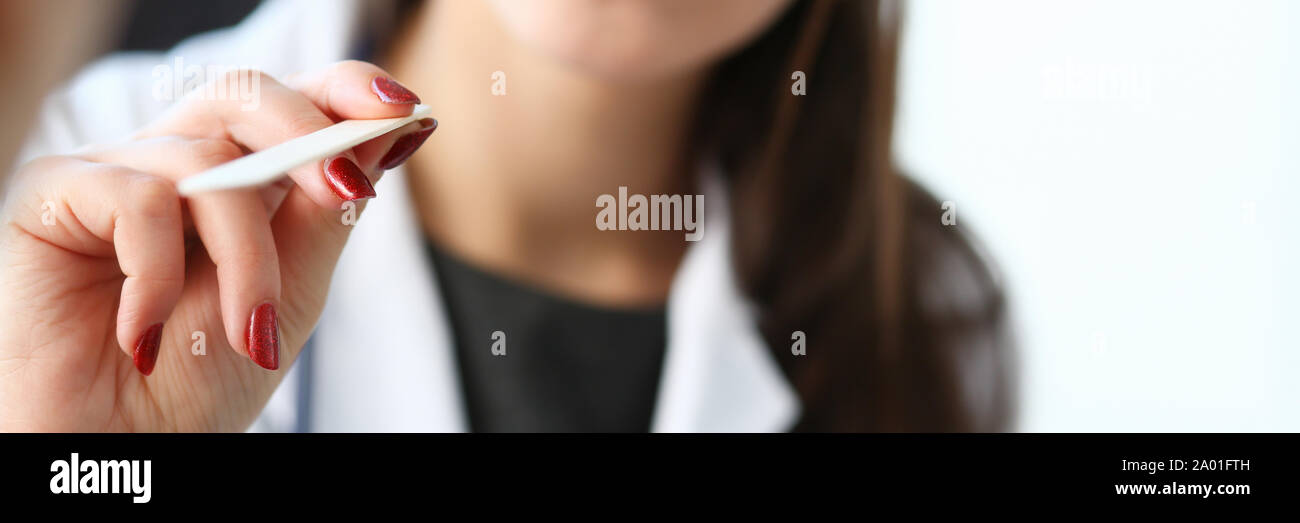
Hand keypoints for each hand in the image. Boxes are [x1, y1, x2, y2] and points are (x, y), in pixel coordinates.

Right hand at [0, 60, 435, 431]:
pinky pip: (138, 198)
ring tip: (244, 331)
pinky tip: (145, 332)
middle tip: (348, 190)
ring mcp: (113, 173)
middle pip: (245, 97)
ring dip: (247, 259)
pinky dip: (158, 273)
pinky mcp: (54, 193)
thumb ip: (329, 212)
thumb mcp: (291, 292)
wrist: (122, 448)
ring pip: (207, 161)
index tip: (404, 111)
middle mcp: (174, 164)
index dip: (344, 91)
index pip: (290, 104)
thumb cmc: (200, 379)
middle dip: (308, 137)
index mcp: (236, 180)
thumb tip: (390, 132)